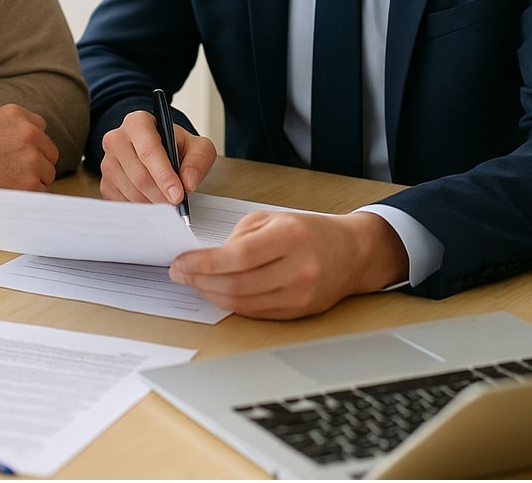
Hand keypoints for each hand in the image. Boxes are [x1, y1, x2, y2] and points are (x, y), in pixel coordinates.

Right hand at [0, 104, 58, 189]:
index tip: (19, 153)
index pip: (40, 128)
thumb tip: (31, 134)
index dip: (31, 143)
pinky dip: (29, 196)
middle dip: (36, 163)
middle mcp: (28, 134)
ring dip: (32, 180)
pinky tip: (9, 192)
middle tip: (13, 171)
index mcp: (17, 115)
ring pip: (47, 174)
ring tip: (6, 182)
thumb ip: (11, 125)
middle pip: (49, 153)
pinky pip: (41, 192)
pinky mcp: (30, 184)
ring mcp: (31, 159)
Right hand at [98, 109, 216, 206]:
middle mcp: (117, 139)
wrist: (159, 152)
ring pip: (131, 191)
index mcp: (138, 122)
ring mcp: (107, 162)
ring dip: (153, 203)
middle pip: (139, 175)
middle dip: (161, 195)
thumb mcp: (197, 147)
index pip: (148, 151)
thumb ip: (198, 161)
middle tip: (177, 204)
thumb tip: (188, 183)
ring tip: (167, 201)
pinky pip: (122, 202)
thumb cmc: (176, 147)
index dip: (164, 176)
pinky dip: (141, 208)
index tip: (178, 195)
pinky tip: (153, 201)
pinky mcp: (105, 182)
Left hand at [168, 210, 408, 318]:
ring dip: (212, 294)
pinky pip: (255, 313)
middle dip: (200, 281)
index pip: (237, 256)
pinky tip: (217, 292)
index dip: (203, 263)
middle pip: (237, 284)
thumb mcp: (272, 218)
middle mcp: (298, 268)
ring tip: (195, 282)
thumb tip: (203, 258)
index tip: (180, 262)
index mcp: (289, 237)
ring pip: (244, 303)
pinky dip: (231, 304)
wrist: (351, 253)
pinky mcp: (299, 312)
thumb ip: (238, 237)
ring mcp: (300, 295)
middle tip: (180, 274)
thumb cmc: (308, 231)